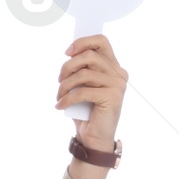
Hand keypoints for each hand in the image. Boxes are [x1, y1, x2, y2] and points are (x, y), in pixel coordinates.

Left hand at [57, 35, 127, 149]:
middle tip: (59, 80)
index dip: (82, 42)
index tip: (67, 52)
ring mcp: (117, 85)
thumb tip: (70, 53)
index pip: (101, 42)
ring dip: (64, 86)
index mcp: (113, 66)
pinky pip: (82, 92)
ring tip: (59, 96)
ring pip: (83, 74)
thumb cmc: (85, 109)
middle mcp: (118, 73)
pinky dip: (66, 99)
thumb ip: (82, 68)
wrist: (93, 136)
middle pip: (89, 56)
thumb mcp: (82, 85)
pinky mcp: (112, 97)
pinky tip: (60, 106)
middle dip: (67, 67)